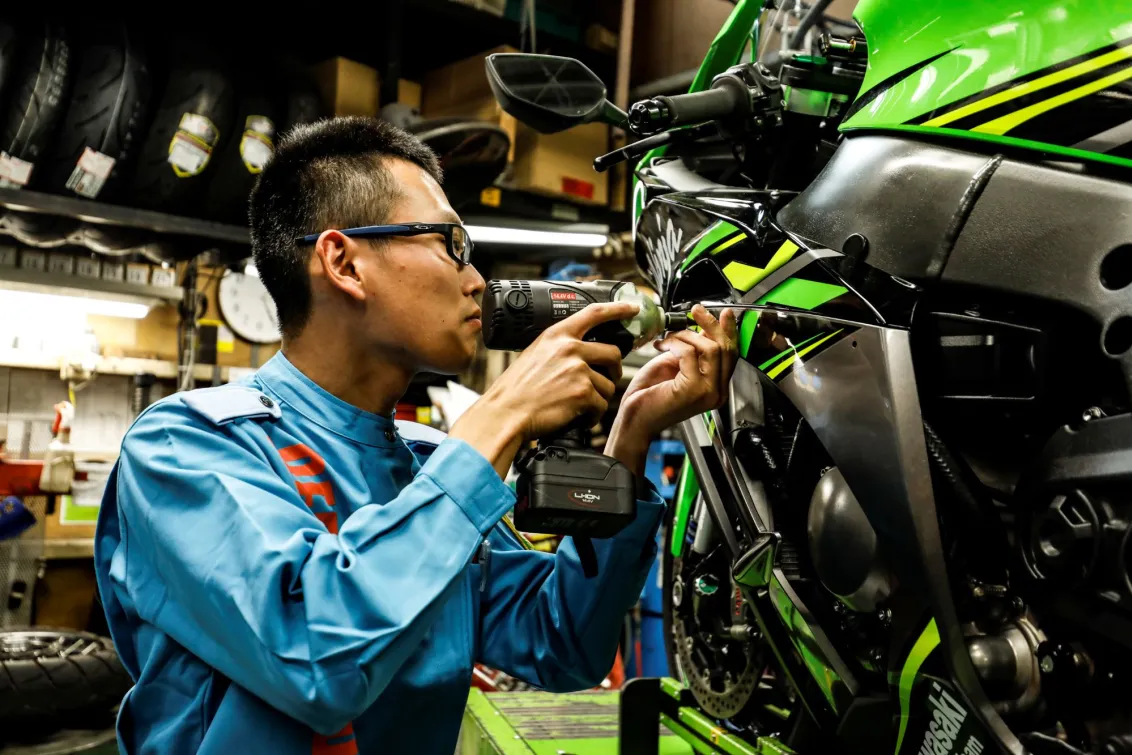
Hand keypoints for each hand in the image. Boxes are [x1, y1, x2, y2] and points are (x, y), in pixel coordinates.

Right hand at [450, 301, 638, 476]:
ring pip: (608, 384)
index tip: (632, 307)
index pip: (594, 313)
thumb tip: (581, 356)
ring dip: (598, 398)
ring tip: (578, 406)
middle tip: (605, 379)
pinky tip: (577, 417)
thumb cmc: (514, 390)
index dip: (618, 308)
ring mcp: (578, 370)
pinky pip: (601, 406)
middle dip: (613, 369)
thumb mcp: (533, 355)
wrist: (504, 413)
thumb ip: (558, 350)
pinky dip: (592, 416)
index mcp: (556, 335)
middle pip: (612, 353)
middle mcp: (570, 348)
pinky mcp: (583, 393)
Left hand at [606, 305, 737, 475]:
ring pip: (710, 349)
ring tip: (668, 337)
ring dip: (686, 336)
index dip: (729, 331)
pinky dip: (674, 343)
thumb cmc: (650, 395)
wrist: (634, 419)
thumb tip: (702, 329)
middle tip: (696, 310)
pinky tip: (661, 345)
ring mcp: (708, 392)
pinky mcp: (693, 390)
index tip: (723, 314)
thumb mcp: (675, 365)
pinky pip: (689, 353)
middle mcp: (716, 392)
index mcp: (715, 388)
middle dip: (711, 325)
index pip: (731, 354)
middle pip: (725, 349)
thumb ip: (693, 350)